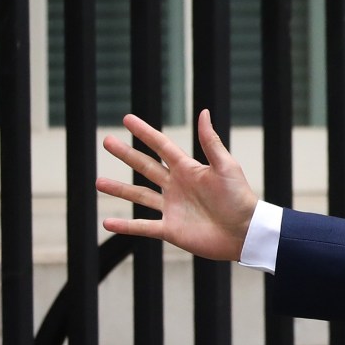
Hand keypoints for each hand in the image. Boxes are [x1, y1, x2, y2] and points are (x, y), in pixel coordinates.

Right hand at [96, 110, 258, 261]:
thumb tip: (204, 112)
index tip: (127, 119)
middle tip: (106, 141)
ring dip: (119, 189)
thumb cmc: (240, 198)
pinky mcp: (171, 229)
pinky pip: (143, 226)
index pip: (161, 146)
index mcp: (189, 169)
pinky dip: (125, 226)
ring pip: (139, 196)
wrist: (246, 232)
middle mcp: (177, 186)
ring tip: (98, 182)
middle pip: (145, 166)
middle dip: (126, 154)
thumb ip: (211, 142)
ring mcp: (172, 208)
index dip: (144, 132)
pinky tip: (106, 222)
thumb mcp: (226, 167)